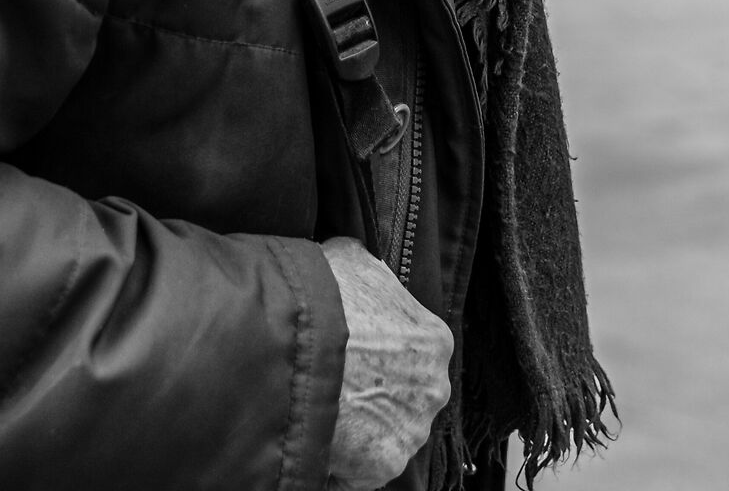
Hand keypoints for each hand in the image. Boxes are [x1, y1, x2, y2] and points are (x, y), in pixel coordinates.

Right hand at [321, 237, 452, 490]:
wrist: (294, 341)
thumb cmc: (322, 297)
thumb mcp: (349, 259)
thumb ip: (366, 270)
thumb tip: (357, 266)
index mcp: (433, 339)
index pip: (410, 351)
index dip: (376, 353)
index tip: (351, 354)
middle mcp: (434, 387)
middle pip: (403, 395)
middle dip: (373, 392)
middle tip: (333, 383)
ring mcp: (411, 429)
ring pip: (384, 433)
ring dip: (357, 427)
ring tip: (319, 409)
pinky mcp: (383, 465)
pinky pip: (359, 470)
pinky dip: (339, 462)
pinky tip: (315, 437)